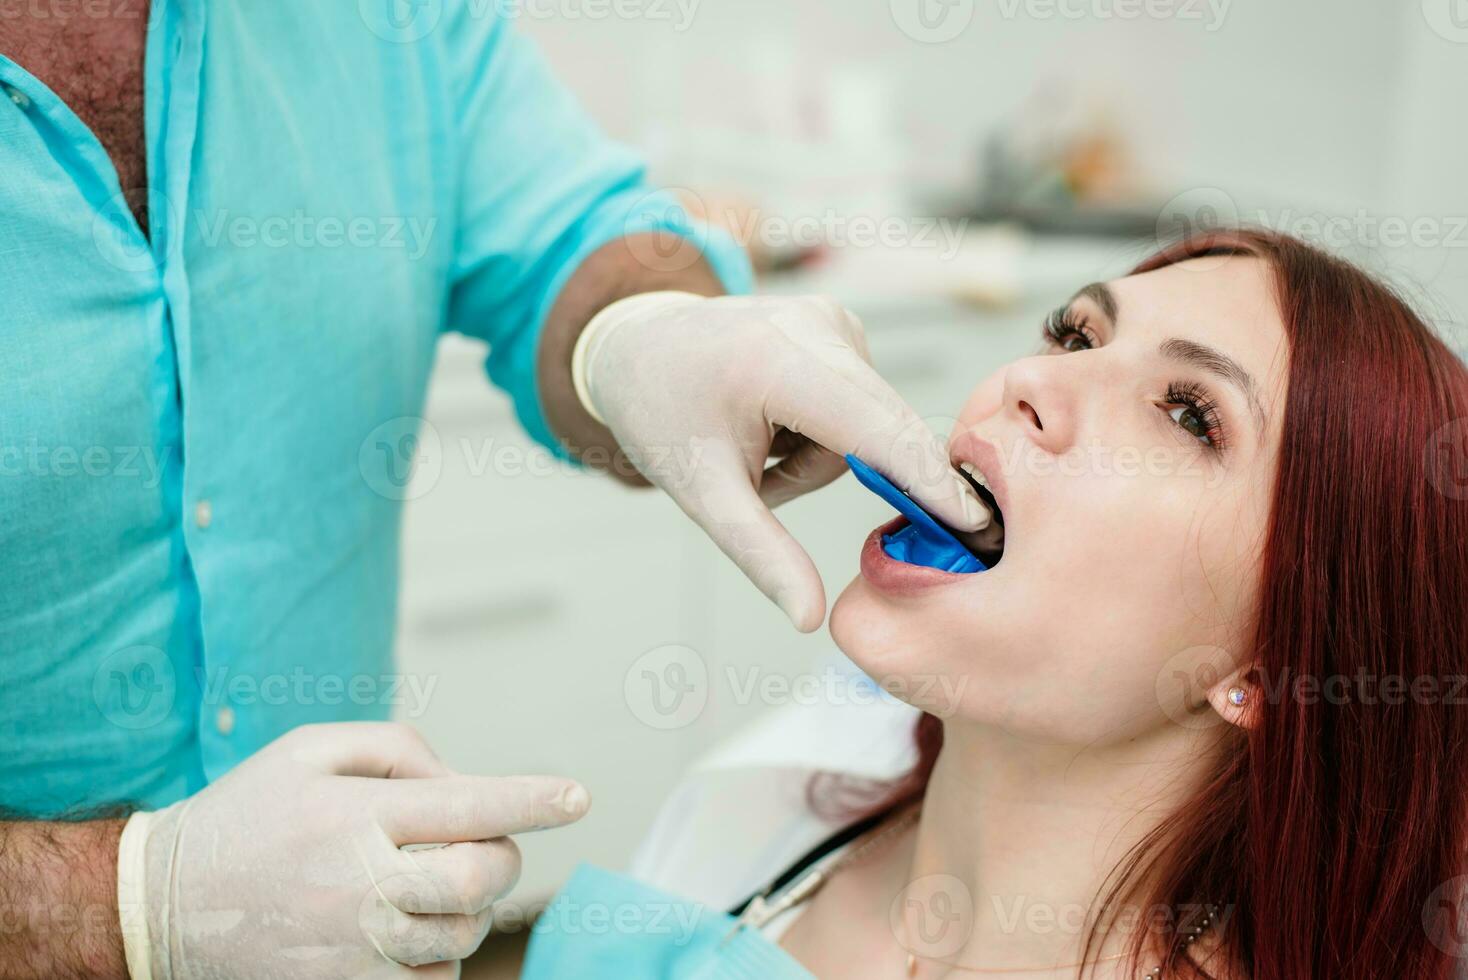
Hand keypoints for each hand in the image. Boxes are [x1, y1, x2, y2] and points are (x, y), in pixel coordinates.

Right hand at [118, 722, 588, 978]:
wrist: (161, 907)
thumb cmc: (246, 816)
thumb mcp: (308, 750)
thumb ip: (397, 749)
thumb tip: (461, 781)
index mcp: (355, 815)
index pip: (471, 804)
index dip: (535, 798)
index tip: (579, 795)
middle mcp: (360, 884)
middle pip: (483, 878)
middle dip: (502, 856)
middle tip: (479, 842)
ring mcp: (354, 947)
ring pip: (465, 931)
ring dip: (465, 904)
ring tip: (416, 882)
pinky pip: (433, 974)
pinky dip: (435, 947)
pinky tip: (396, 924)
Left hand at [577, 292, 991, 630]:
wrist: (638, 345)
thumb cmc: (662, 416)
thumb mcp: (702, 493)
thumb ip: (761, 554)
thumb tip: (810, 619)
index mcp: (778, 360)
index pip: (875, 428)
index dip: (928, 480)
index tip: (977, 524)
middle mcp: (818, 326)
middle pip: (881, 428)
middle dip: (841, 475)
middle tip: (771, 484)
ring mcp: (834, 319)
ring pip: (870, 424)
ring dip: (823, 457)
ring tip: (757, 451)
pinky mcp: (841, 324)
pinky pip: (861, 403)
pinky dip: (826, 430)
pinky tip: (775, 421)